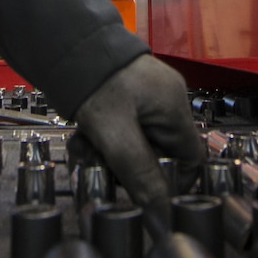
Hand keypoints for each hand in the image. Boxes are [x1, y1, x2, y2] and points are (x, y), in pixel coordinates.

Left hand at [69, 54, 206, 235]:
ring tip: (87, 148)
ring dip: (111, 154)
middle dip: (129, 167)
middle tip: (103, 166)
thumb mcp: (115, 134)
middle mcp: (166, 101)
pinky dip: (104, 138)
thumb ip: (139, 173)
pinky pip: (124, 129)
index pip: (191, 159)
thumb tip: (159, 212)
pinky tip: (85, 136)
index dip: (173, 182)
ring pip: (137, 143)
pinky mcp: (128, 96)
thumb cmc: (93, 80)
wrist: (66, 45)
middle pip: (159, 154)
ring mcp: (147, 97)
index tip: (147, 193)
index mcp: (174, 108)